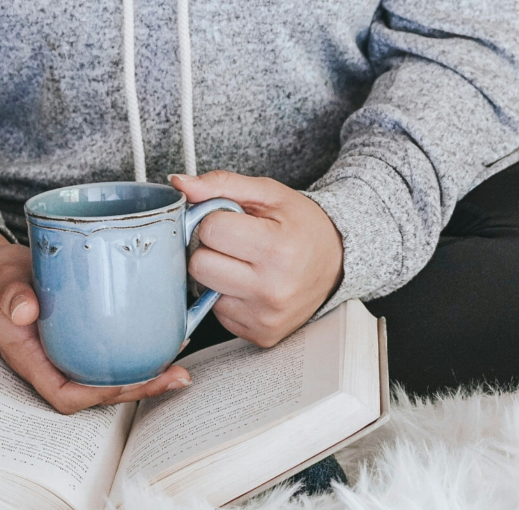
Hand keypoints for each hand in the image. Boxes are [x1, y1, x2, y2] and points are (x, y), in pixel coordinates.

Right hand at [0, 226, 191, 413]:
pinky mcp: (87, 336)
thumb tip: (25, 311)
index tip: (128, 386)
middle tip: (174, 376)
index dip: (98, 397)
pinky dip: (141, 351)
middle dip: (138, 390)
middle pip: (98, 392)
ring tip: (179, 365)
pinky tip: (168, 338)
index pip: (66, 395)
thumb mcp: (1, 282)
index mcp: (32, 361)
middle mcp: (55, 363)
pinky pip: (115, 353)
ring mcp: (72, 352)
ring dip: (146, 375)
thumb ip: (11, 295)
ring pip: (111, 375)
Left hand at [169, 171, 343, 347]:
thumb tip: (180, 183)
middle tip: (234, 244)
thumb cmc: (302, 226)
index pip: (210, 230)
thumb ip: (221, 185)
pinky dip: (227, 297)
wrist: (338, 263)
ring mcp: (266, 317)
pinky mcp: (261, 335)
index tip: (233, 221)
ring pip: (204, 291)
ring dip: (216, 275)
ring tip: (244, 264)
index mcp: (278, 249)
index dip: (215, 220)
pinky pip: (218, 314)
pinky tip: (249, 286)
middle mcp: (273, 289)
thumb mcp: (269, 194)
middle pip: (199, 265)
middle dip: (209, 249)